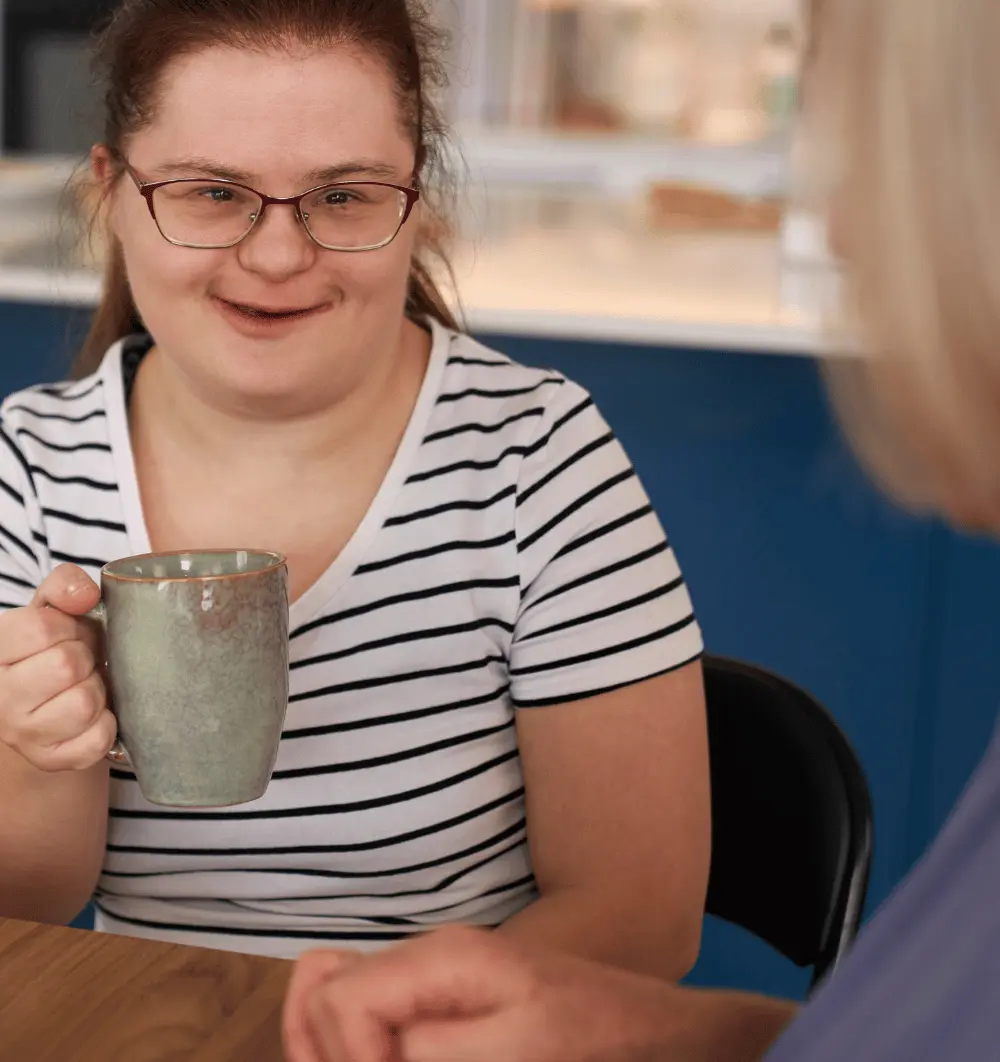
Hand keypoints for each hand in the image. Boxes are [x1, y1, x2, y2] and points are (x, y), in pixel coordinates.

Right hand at [0, 564, 114, 770]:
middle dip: (85, 656)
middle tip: (81, 660)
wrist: (49, 704)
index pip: (40, 628)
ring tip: (84, 684)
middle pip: (66, 665)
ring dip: (97, 688)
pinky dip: (107, 721)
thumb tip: (85, 595)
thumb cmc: (52, 649)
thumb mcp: (51, 610)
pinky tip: (94, 712)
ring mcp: (23, 734)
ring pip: (84, 703)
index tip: (67, 633)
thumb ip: (64, 586)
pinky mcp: (52, 759)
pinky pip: (98, 737)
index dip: (69, 625)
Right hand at [282, 927, 698, 1061]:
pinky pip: (365, 1007)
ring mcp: (425, 974)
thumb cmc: (585, 1034)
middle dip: (323, 1048)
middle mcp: (421, 955)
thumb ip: (432, 1050)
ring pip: (332, 991)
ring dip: (330, 1045)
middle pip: (321, 985)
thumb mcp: (514, 1050)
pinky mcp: (433, 998)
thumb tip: (373, 1055)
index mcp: (439, 958)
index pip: (340, 995)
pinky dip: (353, 1041)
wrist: (634, 1023)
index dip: (346, 1056)